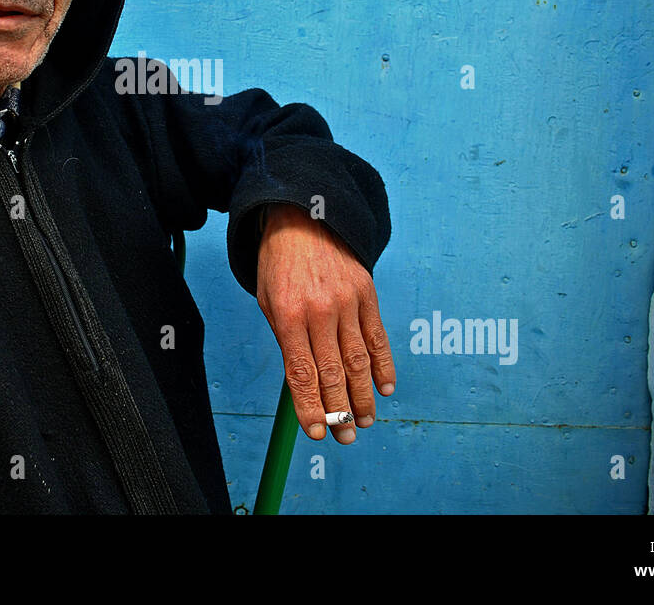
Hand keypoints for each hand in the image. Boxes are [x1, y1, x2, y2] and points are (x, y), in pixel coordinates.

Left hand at [255, 202, 395, 443]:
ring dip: (363, 396)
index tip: (318, 433)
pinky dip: (384, 365)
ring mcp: (347, 302)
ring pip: (359, 360)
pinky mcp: (368, 293)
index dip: (311, 407)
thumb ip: (288, 342)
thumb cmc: (279, 263)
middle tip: (346, 438)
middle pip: (334, 373)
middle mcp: (320, 311)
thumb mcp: (269, 301)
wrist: (303, 216)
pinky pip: (378, 337)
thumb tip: (304, 386)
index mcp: (289, 315)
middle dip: (340, 411)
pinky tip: (384, 388)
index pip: (302, 373)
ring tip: (364, 421)